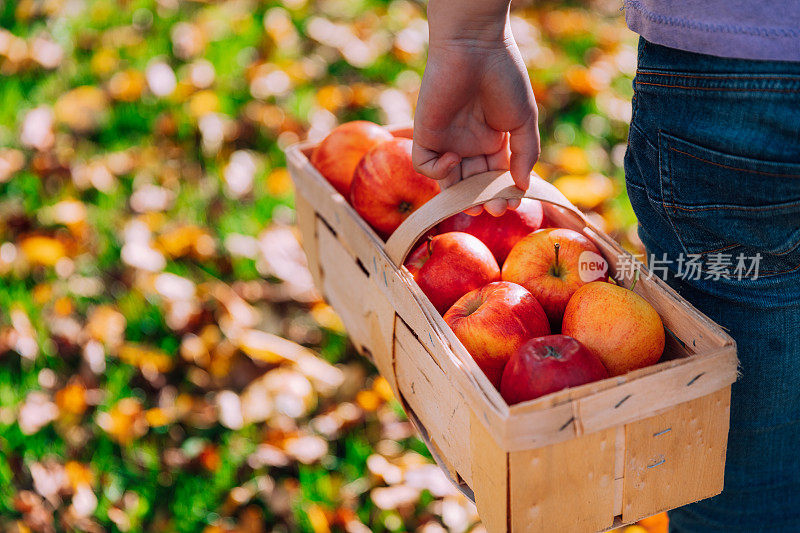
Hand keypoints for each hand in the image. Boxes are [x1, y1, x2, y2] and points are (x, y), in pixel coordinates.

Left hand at [413, 2, 539, 215]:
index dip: (503, 193)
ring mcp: (447, 142)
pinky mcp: (426, 135)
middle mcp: (469, 145)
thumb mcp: (523, 120)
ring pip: (450, 182)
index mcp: (493, 142)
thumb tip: (523, 187)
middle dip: (484, 201)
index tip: (513, 200)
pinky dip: (439, 171)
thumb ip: (525, 154)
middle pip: (473, 185)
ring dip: (462, 197)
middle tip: (496, 208)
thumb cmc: (504, 78)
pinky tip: (456, 158)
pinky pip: (426, 165)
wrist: (475, 48)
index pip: (496, 178)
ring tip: (478, 203)